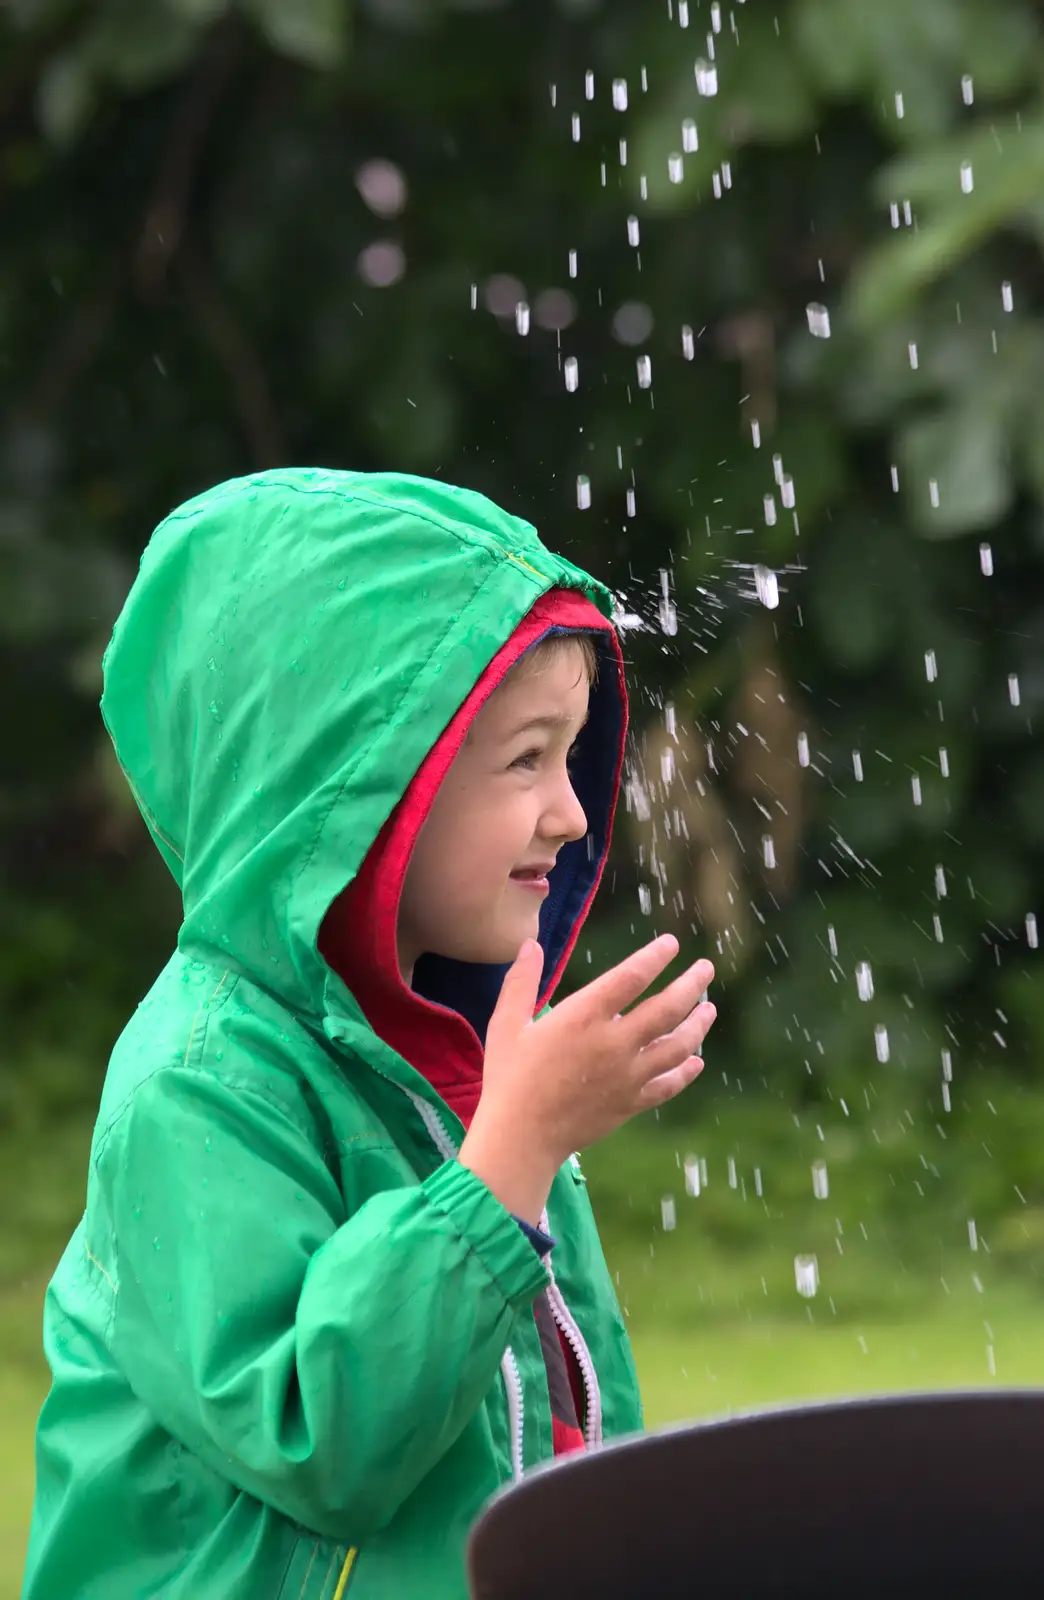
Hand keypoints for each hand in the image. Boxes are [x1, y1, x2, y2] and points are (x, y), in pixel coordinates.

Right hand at [459, 935, 715, 1223]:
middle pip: (667, 1008)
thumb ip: (520, 981)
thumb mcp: (506, 1024)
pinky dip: (686, 1071)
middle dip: (692, 984)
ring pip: (678, 1046)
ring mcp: (628, 1075)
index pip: (631, 977)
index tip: (671, 944)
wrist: (521, 1137)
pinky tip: (696, 1061)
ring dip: (698, 1025)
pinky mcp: (631, 1103)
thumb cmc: (509, 1077)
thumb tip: (529, 944)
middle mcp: (614, 1043)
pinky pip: (669, 1084)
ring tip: (709, 1009)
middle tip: (707, 968)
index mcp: (584, 1017)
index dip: (655, 957)